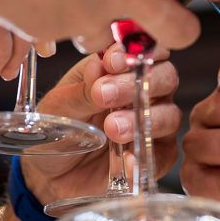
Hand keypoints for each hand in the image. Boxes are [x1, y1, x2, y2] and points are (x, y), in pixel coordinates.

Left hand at [20, 45, 181, 205]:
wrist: (49, 173)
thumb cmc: (57, 128)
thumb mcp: (59, 106)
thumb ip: (82, 89)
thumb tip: (100, 67)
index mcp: (121, 69)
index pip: (145, 48)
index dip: (135, 50)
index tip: (112, 61)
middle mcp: (145, 92)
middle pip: (165, 77)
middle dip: (137, 84)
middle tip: (105, 95)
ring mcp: (153, 124)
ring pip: (169, 115)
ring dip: (141, 119)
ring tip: (112, 128)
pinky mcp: (155, 157)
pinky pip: (160, 155)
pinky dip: (144, 156)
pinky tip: (125, 159)